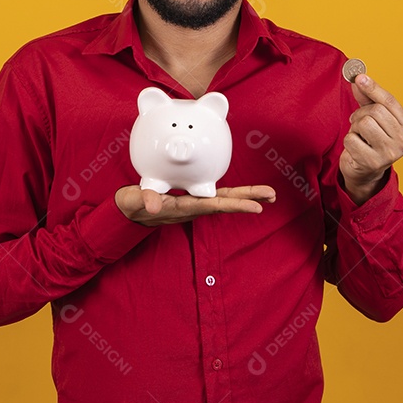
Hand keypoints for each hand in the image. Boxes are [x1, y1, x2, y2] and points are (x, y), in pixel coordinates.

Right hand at [115, 184, 275, 226]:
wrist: (130, 211)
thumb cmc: (133, 204)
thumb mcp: (135, 200)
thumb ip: (144, 200)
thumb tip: (155, 205)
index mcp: (183, 207)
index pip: (214, 206)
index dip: (235, 206)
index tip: (257, 207)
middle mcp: (193, 207)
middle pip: (226, 202)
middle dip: (249, 199)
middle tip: (272, 196)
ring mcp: (194, 204)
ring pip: (224, 199)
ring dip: (246, 196)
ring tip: (268, 194)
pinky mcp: (193, 198)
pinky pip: (217, 195)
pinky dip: (233, 194)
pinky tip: (245, 191)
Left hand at [340, 74, 402, 203]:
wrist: (365, 171)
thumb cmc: (371, 140)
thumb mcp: (373, 118)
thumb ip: (368, 98)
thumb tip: (358, 79)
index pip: (390, 101)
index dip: (373, 87)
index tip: (359, 77)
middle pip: (375, 111)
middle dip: (361, 114)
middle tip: (358, 122)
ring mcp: (390, 154)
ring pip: (363, 123)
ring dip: (355, 128)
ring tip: (359, 136)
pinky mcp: (372, 163)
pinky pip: (351, 139)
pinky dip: (349, 141)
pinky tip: (356, 148)